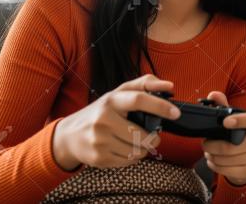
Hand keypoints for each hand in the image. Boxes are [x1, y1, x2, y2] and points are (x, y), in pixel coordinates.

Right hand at [52, 74, 178, 169]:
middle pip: (141, 133)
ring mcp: (99, 140)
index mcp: (111, 100)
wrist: (69, 136)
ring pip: (137, 150)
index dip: (160, 106)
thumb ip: (144, 85)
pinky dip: (133, 156)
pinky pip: (128, 161)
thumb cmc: (100, 112)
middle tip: (153, 135)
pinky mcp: (98, 157)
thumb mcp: (118, 94)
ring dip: (144, 148)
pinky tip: (125, 148)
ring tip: (137, 141)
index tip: (176, 113)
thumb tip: (170, 86)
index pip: (139, 99)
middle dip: (153, 137)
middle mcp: (103, 119)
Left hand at [201, 91, 245, 185]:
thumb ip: (223, 105)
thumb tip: (214, 95)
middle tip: (205, 143)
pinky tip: (213, 160)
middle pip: (234, 146)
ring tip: (209, 152)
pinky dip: (215, 166)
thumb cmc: (239, 134)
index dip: (242, 120)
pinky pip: (227, 170)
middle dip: (213, 145)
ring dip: (212, 156)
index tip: (226, 122)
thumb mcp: (232, 117)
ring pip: (228, 159)